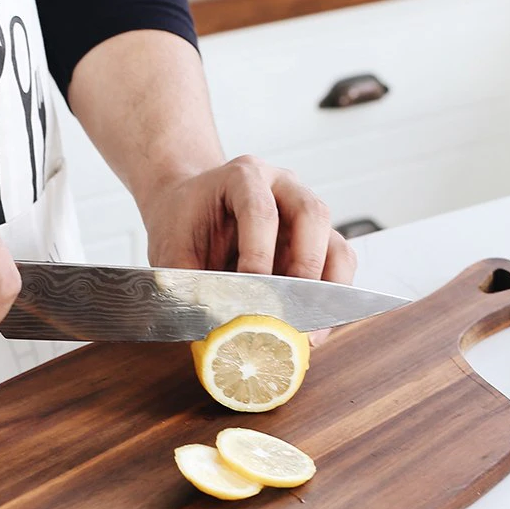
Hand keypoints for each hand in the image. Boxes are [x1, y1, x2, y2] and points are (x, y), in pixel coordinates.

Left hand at [142, 155, 356, 345]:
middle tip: (289, 312)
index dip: (258, 255)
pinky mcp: (318, 241)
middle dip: (304, 268)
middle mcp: (283, 187)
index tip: (250, 295)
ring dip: (327, 289)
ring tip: (310, 331)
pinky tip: (314, 329)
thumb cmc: (182, 226)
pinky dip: (332, 299)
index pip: (260, 211)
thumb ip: (186, 285)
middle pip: (312, 215)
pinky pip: (339, 265)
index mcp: (242, 177)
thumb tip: (211, 330)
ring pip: (336, 243)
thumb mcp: (170, 250)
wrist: (189, 209)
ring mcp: (306, 213)